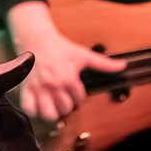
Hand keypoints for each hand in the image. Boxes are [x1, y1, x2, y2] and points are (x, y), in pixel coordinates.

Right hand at [7, 1, 124, 121]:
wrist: (37, 37)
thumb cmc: (59, 46)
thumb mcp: (83, 54)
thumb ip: (104, 63)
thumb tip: (123, 65)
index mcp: (69, 78)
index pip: (79, 98)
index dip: (78, 94)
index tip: (74, 88)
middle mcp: (55, 85)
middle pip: (65, 109)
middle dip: (66, 104)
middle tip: (63, 96)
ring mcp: (40, 88)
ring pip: (48, 113)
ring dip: (52, 111)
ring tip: (52, 105)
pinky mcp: (27, 88)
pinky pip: (29, 107)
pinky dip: (33, 109)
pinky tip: (38, 104)